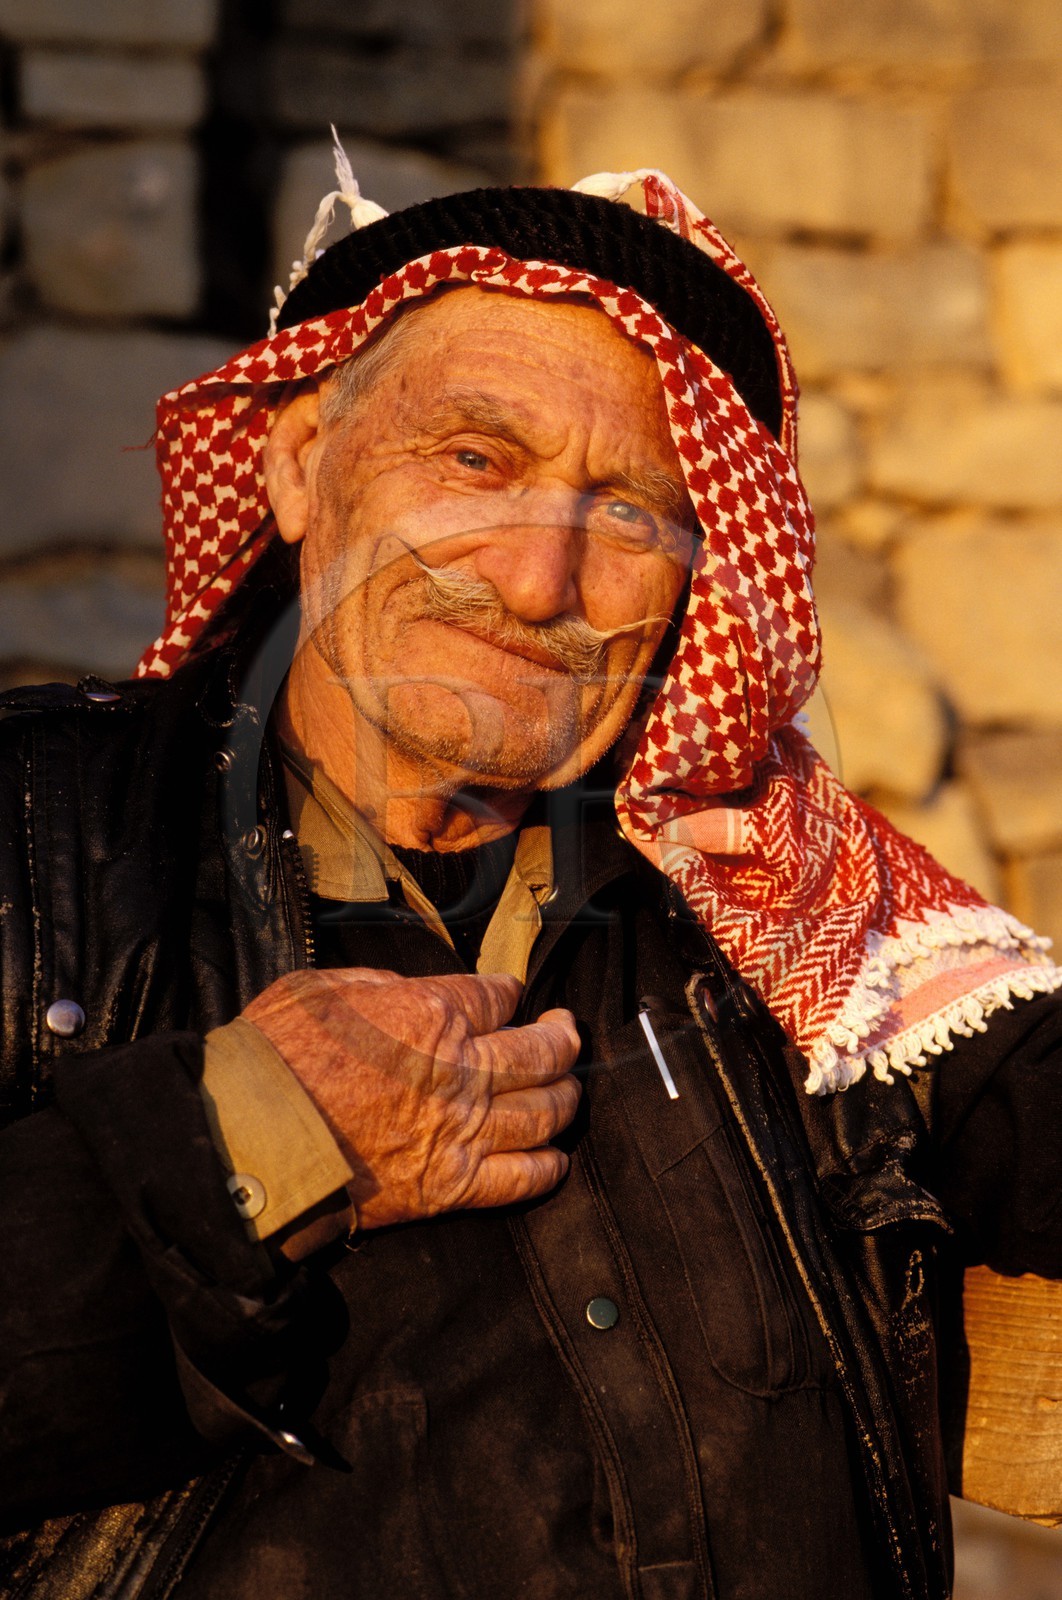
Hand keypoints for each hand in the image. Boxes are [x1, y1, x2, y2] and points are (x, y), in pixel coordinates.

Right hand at [242, 969, 580, 1229]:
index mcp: (432, 1012)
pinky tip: (555, 1156)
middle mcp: (461, 1069)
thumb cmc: (275, 1058)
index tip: (507, 996)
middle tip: (567, 1030)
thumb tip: (412, 992)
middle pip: (544, 1051)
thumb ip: (382, 984)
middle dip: (563, 1036)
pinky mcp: (451, 1187)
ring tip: (569, 1087)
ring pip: (547, 1111)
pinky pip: (523, 1178)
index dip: (507, 993)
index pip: (498, 996)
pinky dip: (549, 1166)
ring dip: (567, 1096)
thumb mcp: (323, 987)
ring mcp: (462, 1131)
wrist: (249, 1140)